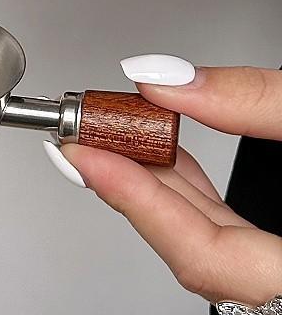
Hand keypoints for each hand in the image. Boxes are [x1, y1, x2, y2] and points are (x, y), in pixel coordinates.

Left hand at [47, 57, 281, 305]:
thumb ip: (254, 101)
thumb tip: (168, 80)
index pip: (199, 254)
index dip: (132, 200)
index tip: (82, 155)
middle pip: (189, 247)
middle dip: (128, 182)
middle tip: (80, 136)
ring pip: (205, 242)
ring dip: (155, 183)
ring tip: (110, 137)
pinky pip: (226, 234)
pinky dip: (190, 191)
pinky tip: (168, 157)